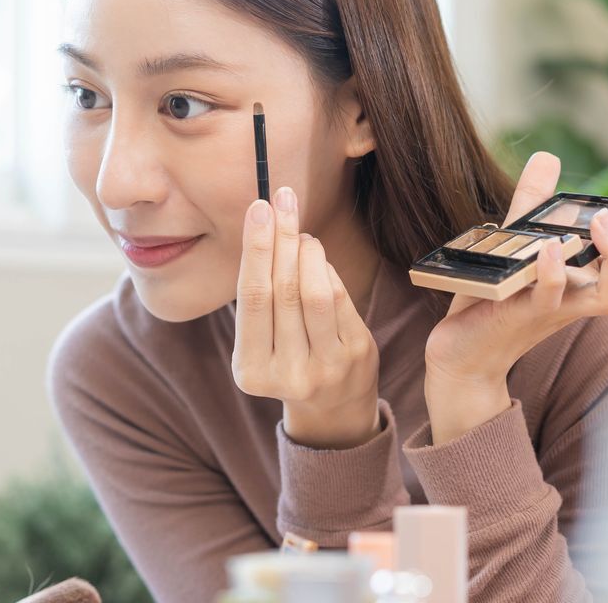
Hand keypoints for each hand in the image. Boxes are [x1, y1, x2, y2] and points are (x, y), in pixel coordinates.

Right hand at [234, 186, 380, 449]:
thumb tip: (266, 227)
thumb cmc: (287, 359)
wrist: (332, 407)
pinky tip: (316, 257)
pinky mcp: (356, 355)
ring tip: (299, 232)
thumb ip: (261, 297)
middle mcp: (287, 374)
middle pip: (283, 291)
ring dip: (306, 251)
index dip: (255, 249)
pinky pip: (339, 299)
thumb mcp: (261, 343)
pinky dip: (325, 270)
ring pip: (314, 292)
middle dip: (280, 238)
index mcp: (251, 371)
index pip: (252, 299)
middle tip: (281, 200)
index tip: (258, 209)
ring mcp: (326, 367)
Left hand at [423, 151, 607, 443]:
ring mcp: (557, 310)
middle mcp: (583, 298)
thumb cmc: (495, 298)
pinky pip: (549, 299)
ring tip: (603, 220)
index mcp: (590, 279)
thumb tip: (549, 157)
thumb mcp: (519, 241)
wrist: (463, 352)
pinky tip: (552, 246)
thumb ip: (535, 202)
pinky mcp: (522, 316)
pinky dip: (554, 273)